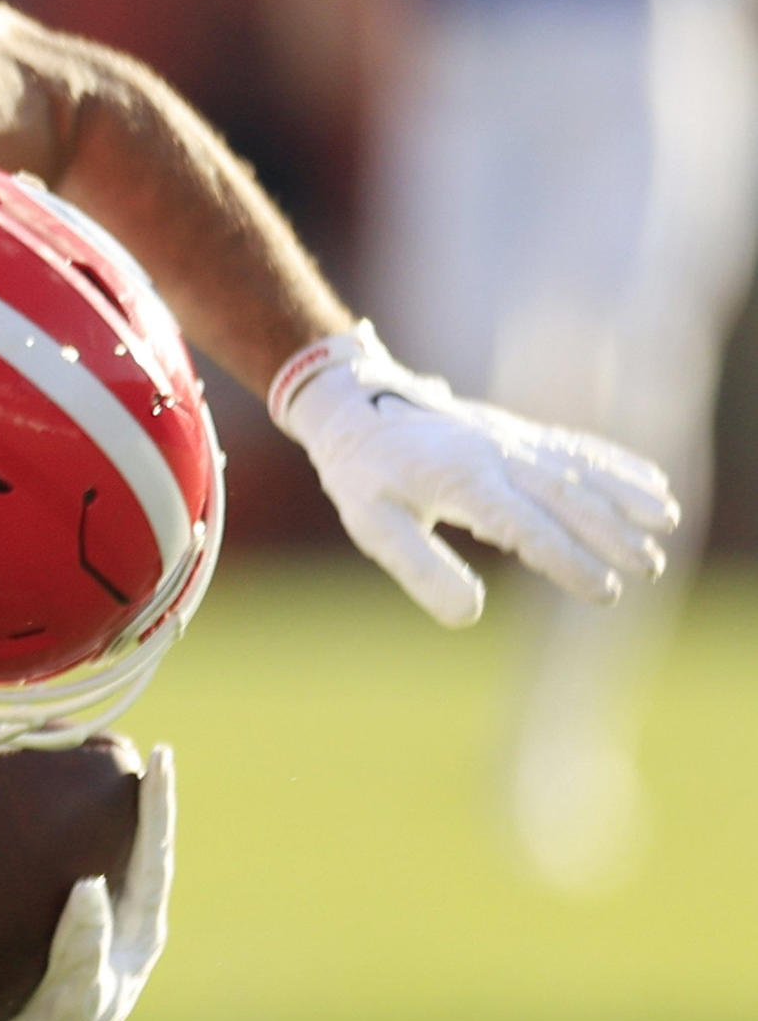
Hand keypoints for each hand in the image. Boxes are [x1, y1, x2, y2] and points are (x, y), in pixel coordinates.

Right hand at [0, 745, 174, 1020]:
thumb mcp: (74, 999)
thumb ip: (82, 947)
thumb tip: (92, 885)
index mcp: (137, 928)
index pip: (154, 852)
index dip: (158, 803)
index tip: (160, 756)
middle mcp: (117, 914)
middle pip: (128, 838)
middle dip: (124, 789)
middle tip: (109, 739)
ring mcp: (83, 917)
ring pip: (92, 848)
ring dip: (83, 806)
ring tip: (67, 761)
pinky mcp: (45, 921)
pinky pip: (50, 864)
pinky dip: (43, 833)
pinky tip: (17, 811)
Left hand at [268, 321, 676, 627]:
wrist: (355, 405)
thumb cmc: (364, 476)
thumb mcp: (375, 526)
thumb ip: (420, 568)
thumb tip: (470, 615)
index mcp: (462, 480)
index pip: (526, 527)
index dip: (568, 560)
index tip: (604, 590)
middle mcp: (495, 455)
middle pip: (565, 497)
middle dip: (612, 533)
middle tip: (650, 568)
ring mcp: (510, 439)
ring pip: (579, 469)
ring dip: (625, 496)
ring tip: (666, 522)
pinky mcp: (516, 433)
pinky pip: (574, 447)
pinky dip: (615, 463)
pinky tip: (652, 483)